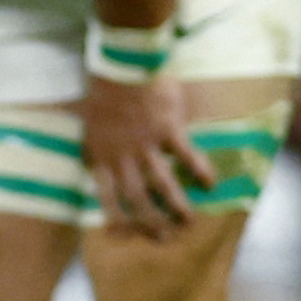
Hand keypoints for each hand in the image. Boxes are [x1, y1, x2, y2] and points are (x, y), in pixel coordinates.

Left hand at [77, 72, 213, 236]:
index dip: (114, 218)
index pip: (107, 196)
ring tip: (188, 221)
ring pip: (162, 183)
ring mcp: (147, 144)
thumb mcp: (89, 120)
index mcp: (102, 155)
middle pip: (137, 197)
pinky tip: (211, 183)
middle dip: (150, 221)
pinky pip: (187, 155)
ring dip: (175, 205)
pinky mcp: (169, 129)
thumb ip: (95, 143)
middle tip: (164, 237)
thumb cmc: (103, 89)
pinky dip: (199, 170)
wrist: (121, 64)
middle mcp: (124, 156)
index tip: (121, 236)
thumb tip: (90, 157)